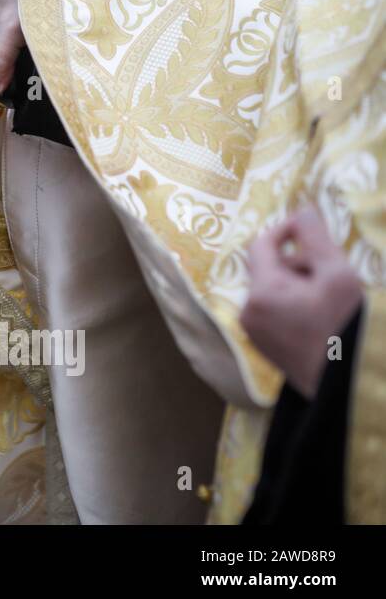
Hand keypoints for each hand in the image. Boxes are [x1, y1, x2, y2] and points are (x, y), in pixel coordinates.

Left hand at [241, 206, 364, 398]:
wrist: (349, 390)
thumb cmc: (347, 331)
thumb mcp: (338, 277)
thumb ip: (316, 239)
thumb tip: (301, 208)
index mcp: (260, 293)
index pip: (260, 245)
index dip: (285, 231)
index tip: (312, 228)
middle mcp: (248, 312)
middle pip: (270, 268)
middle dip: (301, 263)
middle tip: (334, 275)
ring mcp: (255, 332)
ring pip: (275, 290)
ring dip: (302, 284)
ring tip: (332, 300)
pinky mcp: (266, 347)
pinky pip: (277, 311)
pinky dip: (298, 303)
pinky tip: (324, 317)